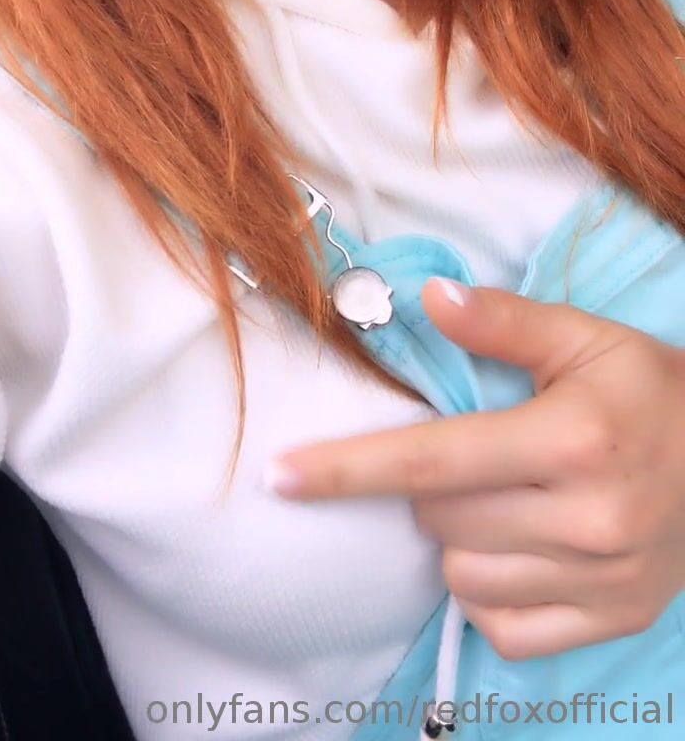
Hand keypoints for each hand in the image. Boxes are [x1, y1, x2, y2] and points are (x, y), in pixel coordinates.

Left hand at [265, 280, 684, 658]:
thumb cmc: (653, 390)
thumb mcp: (588, 337)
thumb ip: (504, 322)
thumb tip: (426, 299)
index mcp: (575, 439)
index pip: (435, 460)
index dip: (349, 468)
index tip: (280, 476)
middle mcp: (589, 518)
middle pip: (440, 517)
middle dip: (428, 484)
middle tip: (471, 453)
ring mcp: (603, 580)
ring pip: (463, 575)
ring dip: (456, 536)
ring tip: (499, 498)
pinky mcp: (612, 620)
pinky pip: (504, 628)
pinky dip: (489, 590)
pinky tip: (516, 548)